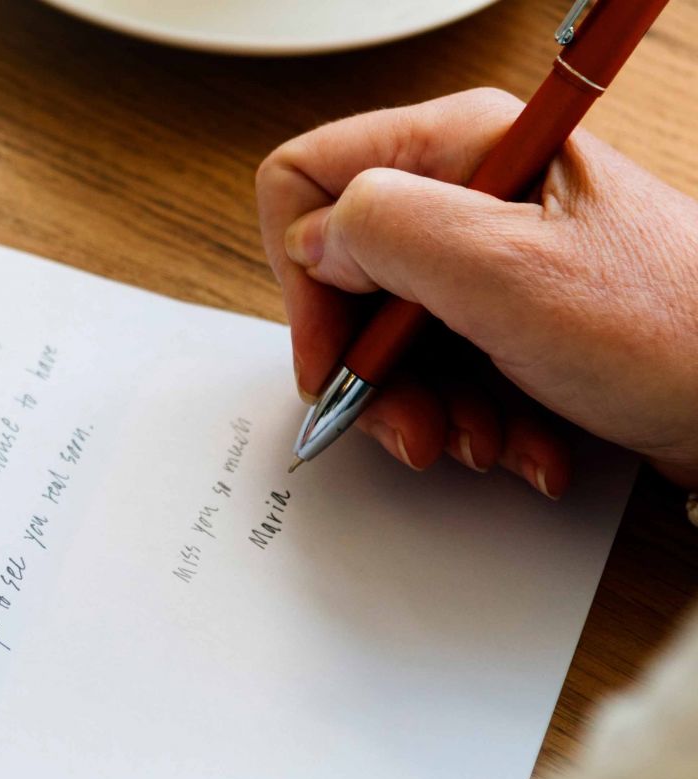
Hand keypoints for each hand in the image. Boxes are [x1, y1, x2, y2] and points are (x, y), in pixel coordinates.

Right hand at [256, 88, 697, 496]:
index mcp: (457, 151)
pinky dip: (470, 417)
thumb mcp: (507, 271)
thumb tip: (311, 243)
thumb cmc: (665, 328)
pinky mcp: (501, 317)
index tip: (332, 359)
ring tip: (485, 441)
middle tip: (414, 428)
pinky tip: (520, 441)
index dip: (303, 279)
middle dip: (373, 370)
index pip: (309, 185)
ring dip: (427, 408)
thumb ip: (386, 231)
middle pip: (347, 279)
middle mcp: (462, 199)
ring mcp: (482, 262)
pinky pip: (441, 369)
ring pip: (391, 339)